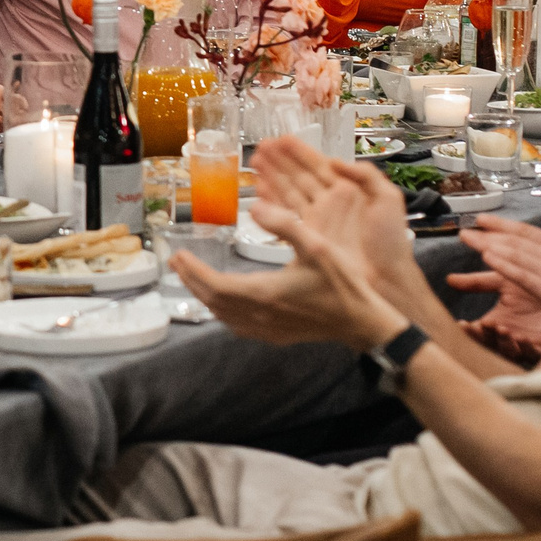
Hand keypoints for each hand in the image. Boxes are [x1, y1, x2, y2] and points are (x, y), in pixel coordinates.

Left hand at [175, 195, 402, 350]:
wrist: (362, 321)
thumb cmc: (342, 284)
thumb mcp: (316, 245)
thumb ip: (284, 224)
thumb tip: (255, 205)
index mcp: (265, 293)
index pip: (215, 284)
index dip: (193, 271)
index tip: (179, 257)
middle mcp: (260, 315)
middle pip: (213, 301)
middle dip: (192, 281)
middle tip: (178, 263)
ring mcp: (266, 329)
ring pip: (223, 316)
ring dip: (205, 296)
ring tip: (194, 278)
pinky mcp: (275, 336)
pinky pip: (237, 326)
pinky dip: (222, 312)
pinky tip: (223, 303)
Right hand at [248, 134, 417, 298]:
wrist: (386, 278)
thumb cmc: (390, 242)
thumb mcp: (389, 199)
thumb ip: (366, 174)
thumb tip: (336, 161)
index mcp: (349, 190)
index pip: (319, 165)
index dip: (300, 152)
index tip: (283, 139)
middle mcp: (330, 202)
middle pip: (299, 176)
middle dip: (279, 160)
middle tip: (261, 146)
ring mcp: (317, 219)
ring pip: (289, 192)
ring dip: (271, 177)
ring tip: (255, 162)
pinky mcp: (308, 236)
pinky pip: (286, 214)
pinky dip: (272, 202)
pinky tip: (261, 191)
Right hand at [445, 267, 540, 363]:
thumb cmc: (534, 287)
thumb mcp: (502, 282)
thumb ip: (477, 283)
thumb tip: (449, 279)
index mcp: (498, 324)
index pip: (479, 332)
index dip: (470, 331)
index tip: (461, 323)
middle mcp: (511, 337)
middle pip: (491, 344)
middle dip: (483, 338)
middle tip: (476, 327)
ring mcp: (528, 344)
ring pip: (511, 351)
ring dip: (503, 341)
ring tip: (500, 328)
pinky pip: (535, 353)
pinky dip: (526, 346)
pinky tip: (520, 337)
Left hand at [459, 213, 540, 307]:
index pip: (526, 232)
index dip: (502, 224)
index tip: (481, 219)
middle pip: (515, 241)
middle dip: (488, 234)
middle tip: (464, 229)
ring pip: (516, 254)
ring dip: (490, 245)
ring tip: (469, 239)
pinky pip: (524, 275)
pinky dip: (505, 265)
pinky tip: (488, 258)